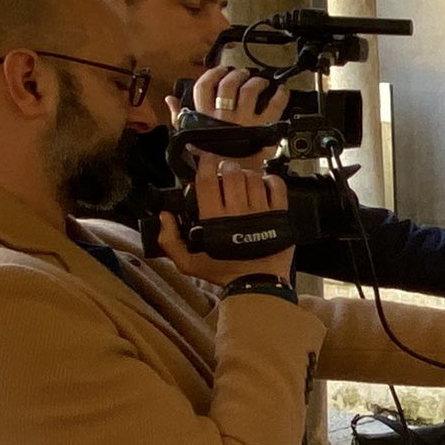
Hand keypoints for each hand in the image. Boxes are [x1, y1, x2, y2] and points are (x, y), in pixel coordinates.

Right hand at [157, 156, 295, 286]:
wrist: (255, 286)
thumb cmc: (223, 273)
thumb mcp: (188, 261)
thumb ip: (170, 240)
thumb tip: (165, 216)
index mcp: (214, 219)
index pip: (207, 180)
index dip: (205, 164)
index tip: (205, 159)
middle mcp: (238, 212)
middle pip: (232, 174)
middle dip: (226, 167)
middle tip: (224, 172)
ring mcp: (260, 212)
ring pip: (254, 178)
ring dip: (247, 174)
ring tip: (243, 180)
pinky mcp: (279, 216)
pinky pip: (278, 188)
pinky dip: (271, 181)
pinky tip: (264, 183)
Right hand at [172, 65, 285, 170]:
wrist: (229, 179)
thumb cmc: (210, 161)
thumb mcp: (187, 139)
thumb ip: (178, 118)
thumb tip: (170, 99)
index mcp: (204, 117)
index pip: (203, 87)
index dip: (213, 74)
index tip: (221, 70)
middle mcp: (223, 116)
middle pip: (228, 85)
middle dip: (236, 75)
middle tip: (243, 74)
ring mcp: (243, 121)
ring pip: (249, 91)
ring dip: (256, 82)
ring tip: (260, 81)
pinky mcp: (261, 128)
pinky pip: (273, 107)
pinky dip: (280, 96)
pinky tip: (282, 91)